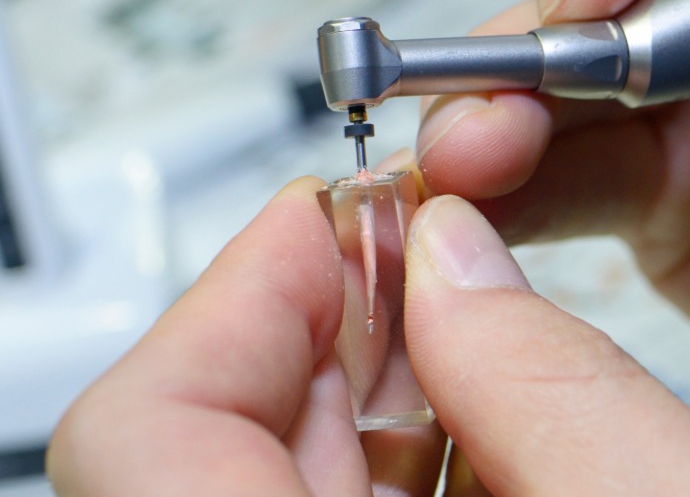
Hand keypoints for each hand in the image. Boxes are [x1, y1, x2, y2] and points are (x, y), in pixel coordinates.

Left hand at [47, 178, 689, 493]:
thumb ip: (550, 380)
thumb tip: (452, 259)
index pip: (139, 436)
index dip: (234, 296)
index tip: (331, 220)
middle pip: (196, 454)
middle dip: (311, 334)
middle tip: (407, 262)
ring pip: (261, 494)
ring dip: (355, 402)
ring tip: (456, 339)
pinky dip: (391, 479)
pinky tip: (475, 440)